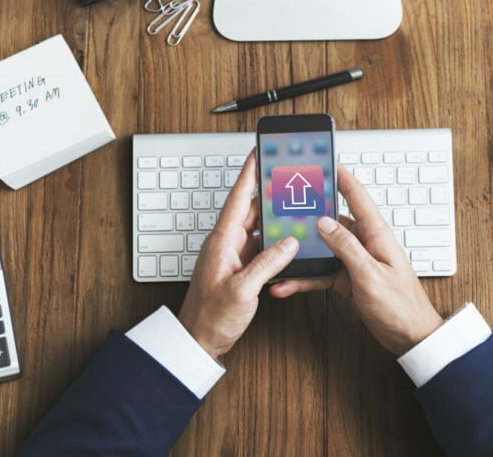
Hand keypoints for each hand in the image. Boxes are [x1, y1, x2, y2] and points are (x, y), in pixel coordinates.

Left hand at [178, 151, 298, 358]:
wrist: (198, 341)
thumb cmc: (210, 317)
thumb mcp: (241, 290)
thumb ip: (267, 264)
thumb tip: (288, 242)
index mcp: (222, 242)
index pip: (237, 199)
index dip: (248, 173)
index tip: (257, 152)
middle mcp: (226, 244)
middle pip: (251, 211)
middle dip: (269, 194)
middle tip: (287, 179)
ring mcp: (233, 256)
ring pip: (257, 229)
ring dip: (274, 221)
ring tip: (294, 208)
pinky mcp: (240, 269)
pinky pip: (260, 248)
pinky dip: (274, 243)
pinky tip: (288, 243)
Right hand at [269, 165, 442, 355]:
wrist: (410, 337)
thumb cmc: (400, 307)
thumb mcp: (371, 276)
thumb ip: (347, 247)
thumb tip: (324, 222)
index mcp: (376, 234)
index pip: (357, 196)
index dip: (341, 176)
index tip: (325, 160)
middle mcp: (365, 243)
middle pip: (333, 220)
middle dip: (309, 212)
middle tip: (286, 202)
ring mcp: (355, 261)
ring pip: (322, 247)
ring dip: (302, 251)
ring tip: (279, 249)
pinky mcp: (348, 278)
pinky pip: (322, 272)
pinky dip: (305, 277)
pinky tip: (288, 284)